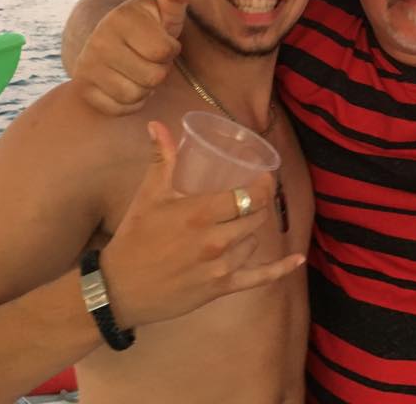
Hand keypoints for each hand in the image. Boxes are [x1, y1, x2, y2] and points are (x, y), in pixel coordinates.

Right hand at [72, 0, 192, 114]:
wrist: (108, 43)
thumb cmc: (147, 28)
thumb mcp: (164, 12)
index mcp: (121, 18)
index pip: (164, 51)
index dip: (170, 50)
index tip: (161, 42)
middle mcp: (99, 41)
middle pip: (153, 77)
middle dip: (159, 71)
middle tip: (149, 59)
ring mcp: (87, 67)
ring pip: (136, 95)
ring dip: (146, 88)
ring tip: (139, 71)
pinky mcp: (83, 90)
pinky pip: (120, 108)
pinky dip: (130, 102)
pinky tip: (126, 83)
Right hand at [101, 122, 304, 328]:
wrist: (118, 291)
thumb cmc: (134, 238)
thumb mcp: (148, 195)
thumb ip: (161, 159)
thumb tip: (157, 125)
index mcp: (200, 213)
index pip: (248, 195)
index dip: (264, 184)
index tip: (265, 175)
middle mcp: (216, 240)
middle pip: (256, 216)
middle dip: (259, 204)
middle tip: (254, 196)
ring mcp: (220, 266)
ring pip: (254, 241)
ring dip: (251, 231)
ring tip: (240, 222)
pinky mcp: (220, 288)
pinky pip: (259, 278)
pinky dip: (280, 269)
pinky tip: (297, 260)